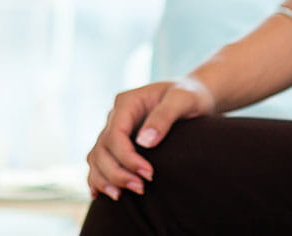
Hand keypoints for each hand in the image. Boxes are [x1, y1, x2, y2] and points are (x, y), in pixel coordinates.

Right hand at [85, 78, 214, 201]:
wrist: (195, 97)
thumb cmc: (190, 95)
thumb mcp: (183, 100)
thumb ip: (164, 116)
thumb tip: (144, 142)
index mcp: (127, 102)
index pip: (115, 134)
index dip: (127, 158)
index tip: (149, 174)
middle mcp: (116, 116)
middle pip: (102, 149)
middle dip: (117, 172)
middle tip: (141, 188)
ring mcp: (115, 130)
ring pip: (96, 157)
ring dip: (104, 178)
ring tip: (120, 196)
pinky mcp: (118, 143)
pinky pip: (99, 161)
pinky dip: (97, 177)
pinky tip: (99, 194)